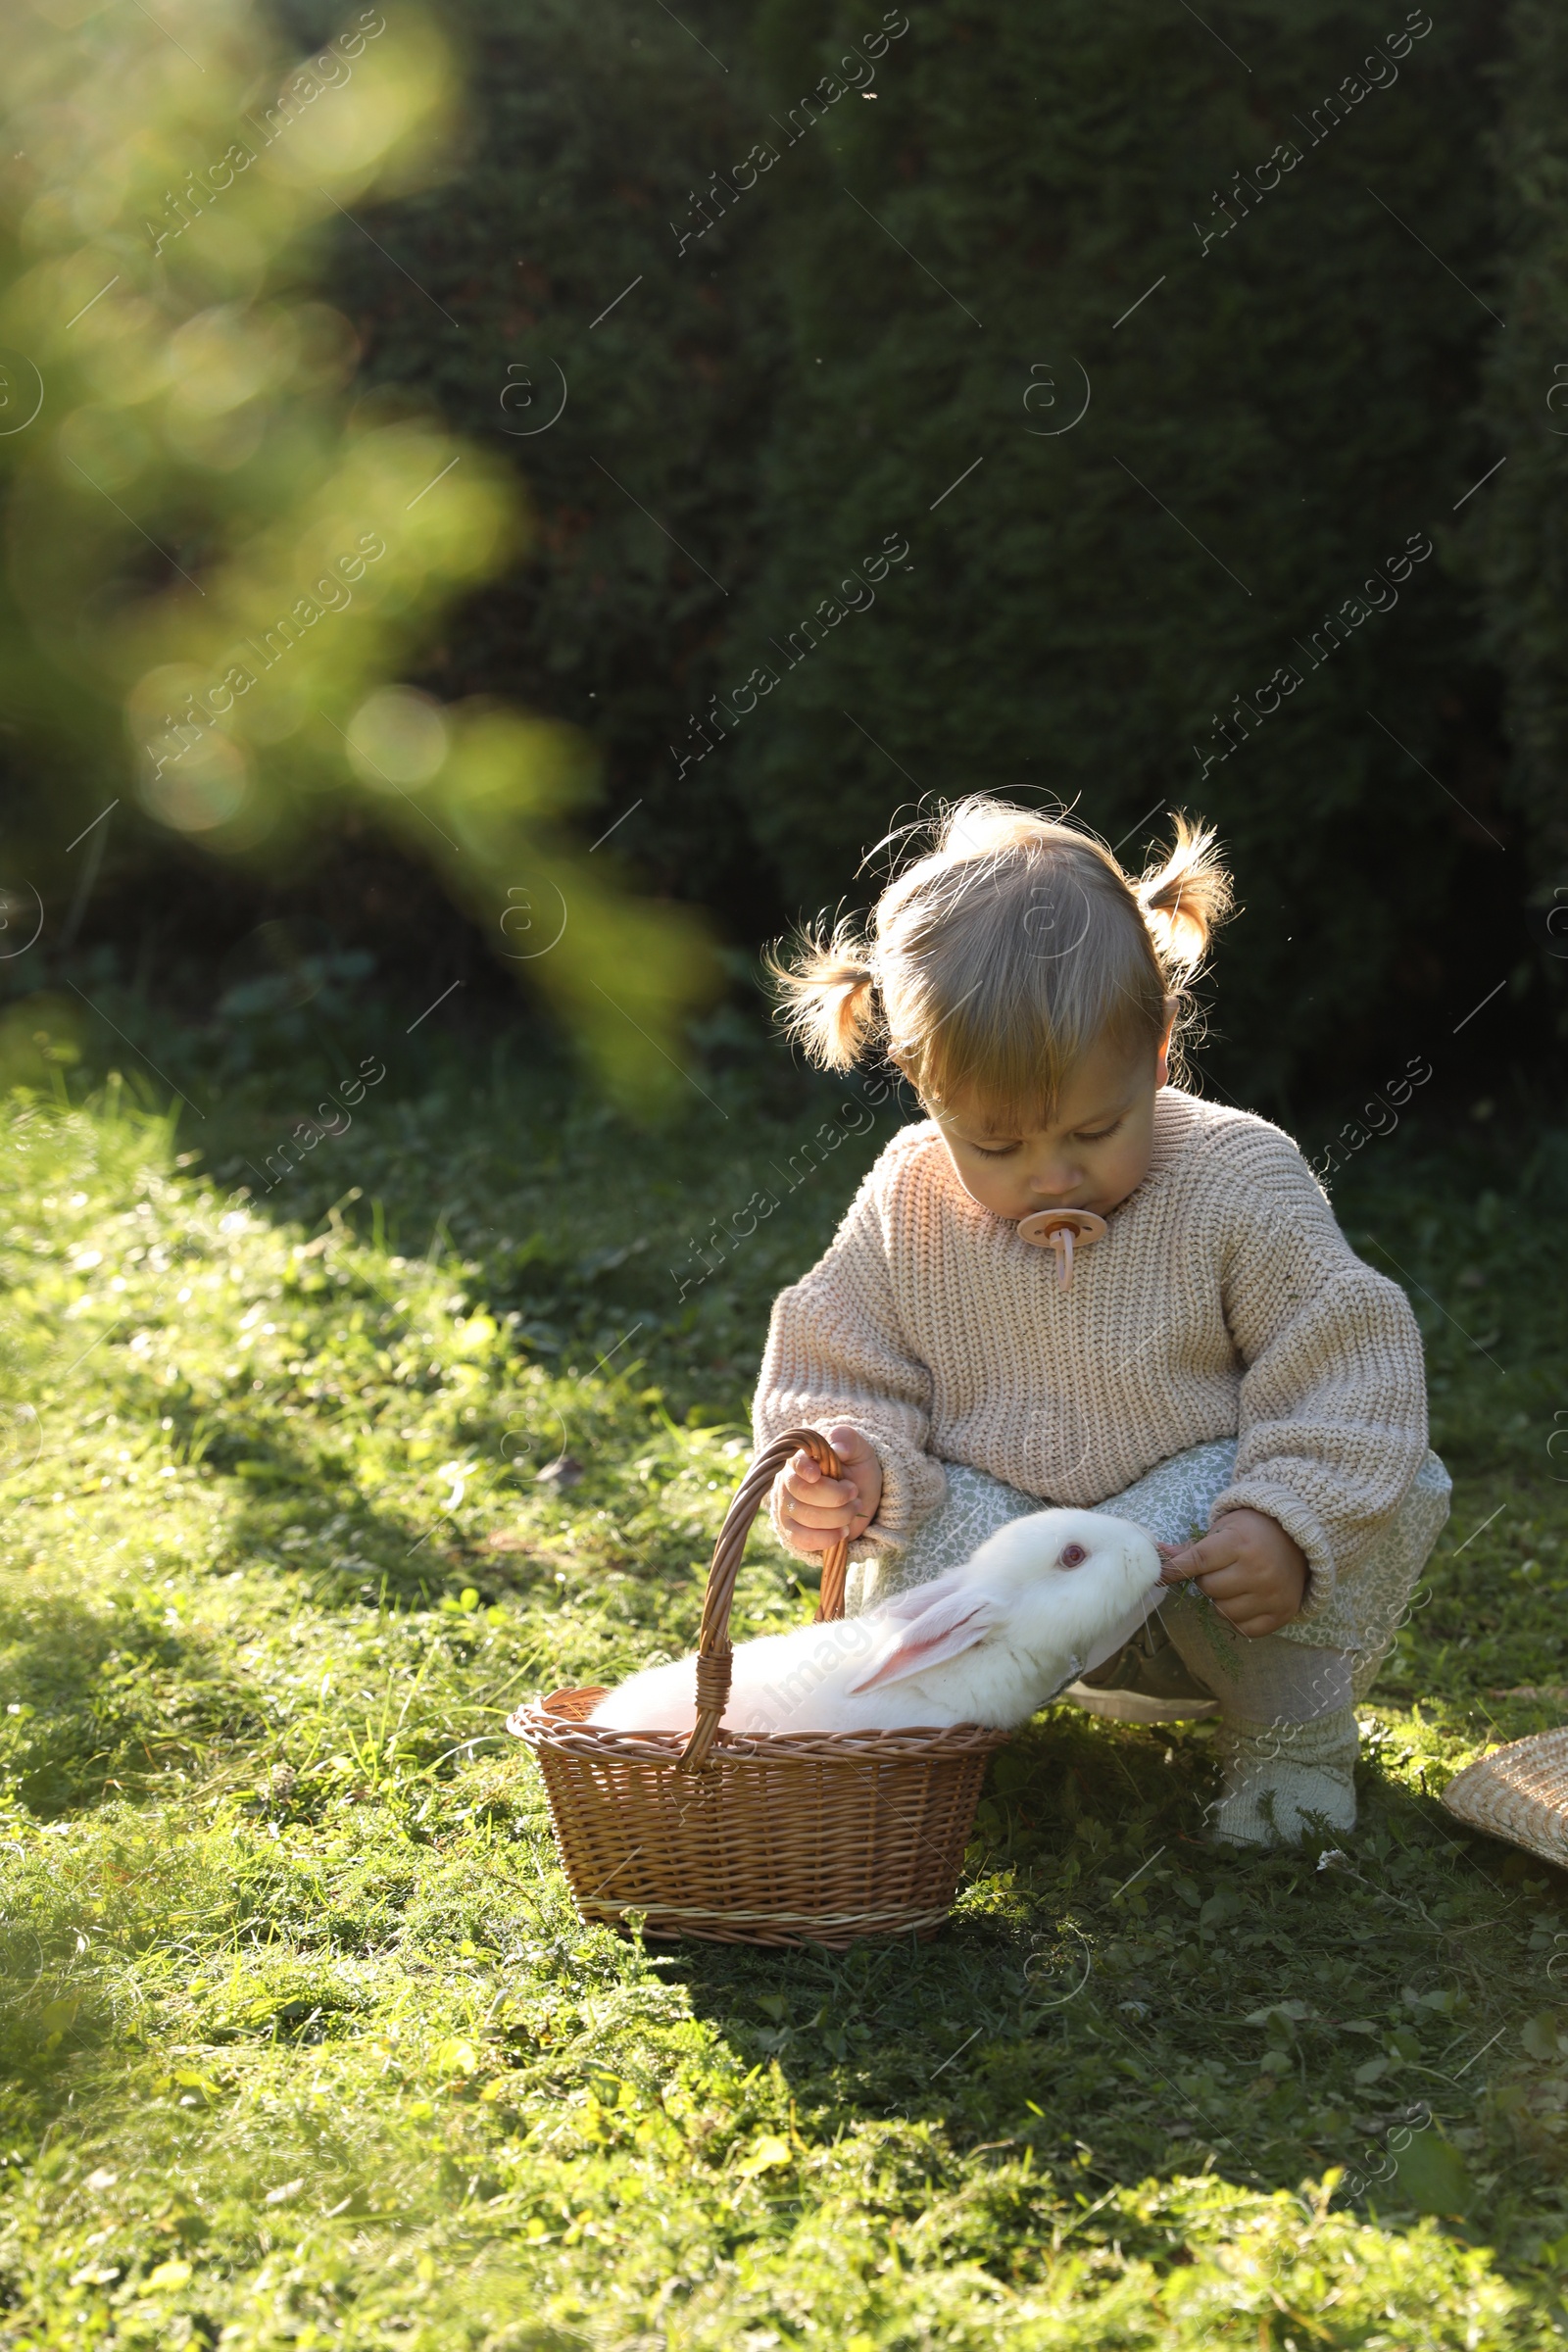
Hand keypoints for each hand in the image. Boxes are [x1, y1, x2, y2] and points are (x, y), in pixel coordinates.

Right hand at [771, 1424, 882, 1554]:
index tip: (818, 1474)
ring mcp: (788, 1507)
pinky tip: (842, 1532)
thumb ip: (847, 1440)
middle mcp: (789, 1481)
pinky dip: (825, 1539)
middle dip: (836, 1497)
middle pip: (802, 1493)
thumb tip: (837, 1447)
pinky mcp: (793, 1530)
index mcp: (802, 1458)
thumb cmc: (856, 1468)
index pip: (795, 1463)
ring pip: (805, 1517)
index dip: (804, 1469)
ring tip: (854, 1510)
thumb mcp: (859, 1449)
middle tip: (855, 1494)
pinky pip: (801, 1539)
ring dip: (837, 1517)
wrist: (860, 1496)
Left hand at [1155, 1508, 1307, 1637]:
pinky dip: (1238, 1618)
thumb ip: (1190, 1548)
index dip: (1175, 1570)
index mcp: (1241, 1543)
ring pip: (1223, 1612)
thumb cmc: (1252, 1532)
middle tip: (1220, 1570)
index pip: (1198, 1562)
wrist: (1297, 1541)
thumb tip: (1157, 1554)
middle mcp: (1259, 1570)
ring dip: (1221, 1601)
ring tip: (1234, 1584)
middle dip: (1206, 1581)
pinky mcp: (1281, 1614)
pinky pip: (1243, 1629)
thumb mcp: (1223, 1530)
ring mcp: (1272, 1595)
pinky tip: (1246, 1600)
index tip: (1159, 1575)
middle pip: (1209, 1589)